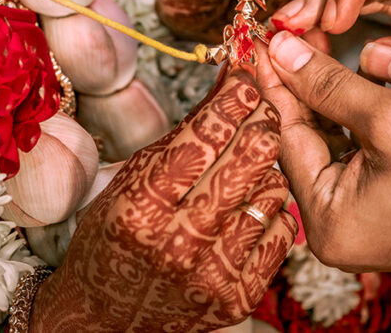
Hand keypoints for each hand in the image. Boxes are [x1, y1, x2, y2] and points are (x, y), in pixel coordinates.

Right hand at [33, 69, 296, 331]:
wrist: (107, 313)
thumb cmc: (116, 236)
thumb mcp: (131, 178)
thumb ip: (181, 136)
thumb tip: (226, 85)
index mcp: (142, 205)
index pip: (202, 137)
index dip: (231, 100)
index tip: (246, 80)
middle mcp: (178, 239)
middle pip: (247, 159)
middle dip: (262, 120)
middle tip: (264, 106)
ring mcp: (211, 271)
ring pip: (271, 191)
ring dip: (268, 167)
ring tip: (252, 162)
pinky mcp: (238, 295)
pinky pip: (282, 231)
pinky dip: (273, 210)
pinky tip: (254, 203)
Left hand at [255, 31, 390, 284]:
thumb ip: (329, 84)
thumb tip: (280, 50)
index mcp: (327, 221)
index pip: (288, 134)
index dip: (279, 80)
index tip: (267, 37)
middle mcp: (336, 231)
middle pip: (308, 140)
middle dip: (305, 86)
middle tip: (296, 32)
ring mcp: (363, 224)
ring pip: (335, 144)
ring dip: (332, 97)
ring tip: (319, 44)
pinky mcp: (388, 211)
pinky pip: (360, 156)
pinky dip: (358, 119)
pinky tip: (354, 79)